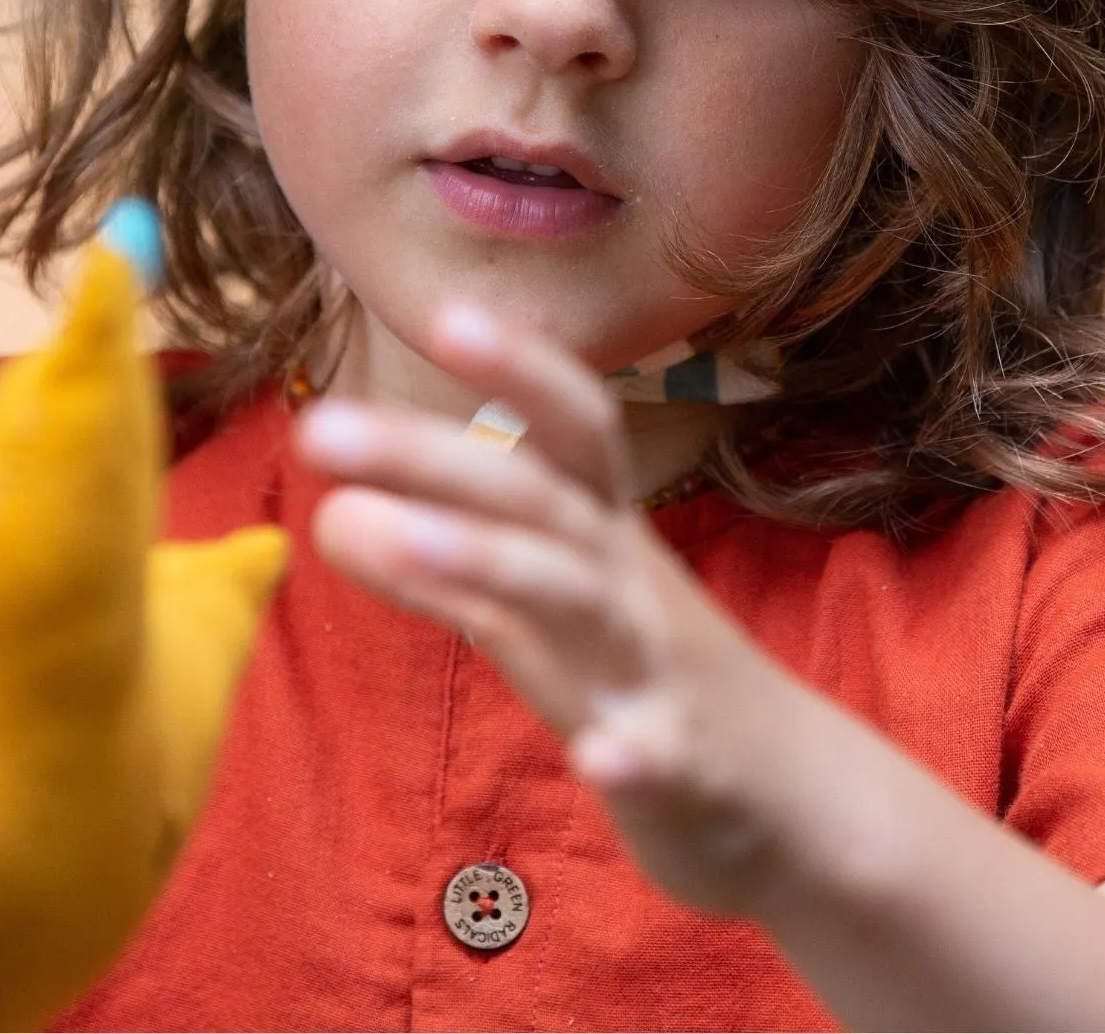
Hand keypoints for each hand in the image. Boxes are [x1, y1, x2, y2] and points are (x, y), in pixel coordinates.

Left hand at [296, 303, 808, 914]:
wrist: (785, 790)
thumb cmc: (642, 674)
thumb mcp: (536, 612)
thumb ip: (438, 565)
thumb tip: (330, 512)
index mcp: (601, 526)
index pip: (566, 423)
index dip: (517, 365)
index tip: (443, 314)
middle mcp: (627, 575)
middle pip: (536, 494)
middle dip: (433, 456)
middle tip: (319, 428)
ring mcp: (657, 661)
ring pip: (582, 598)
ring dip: (498, 561)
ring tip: (411, 542)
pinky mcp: (682, 757)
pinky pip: (656, 747)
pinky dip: (631, 747)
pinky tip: (598, 757)